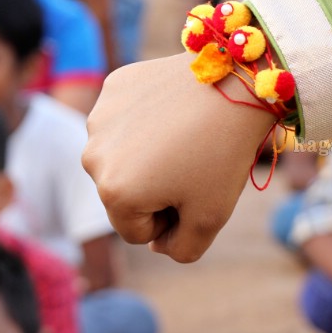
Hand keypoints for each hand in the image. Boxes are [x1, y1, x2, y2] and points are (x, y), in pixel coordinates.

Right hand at [82, 53, 275, 262]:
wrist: (237, 82)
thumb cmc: (223, 154)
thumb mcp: (210, 218)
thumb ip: (181, 250)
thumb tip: (156, 245)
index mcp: (114, 194)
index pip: (136, 232)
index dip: (171, 221)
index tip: (195, 192)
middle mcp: (94, 157)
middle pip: (123, 194)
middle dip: (153, 188)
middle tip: (192, 163)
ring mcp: (99, 118)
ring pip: (121, 156)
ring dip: (145, 156)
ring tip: (182, 136)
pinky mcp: (114, 87)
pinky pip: (125, 120)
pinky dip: (145, 121)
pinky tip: (172, 110)